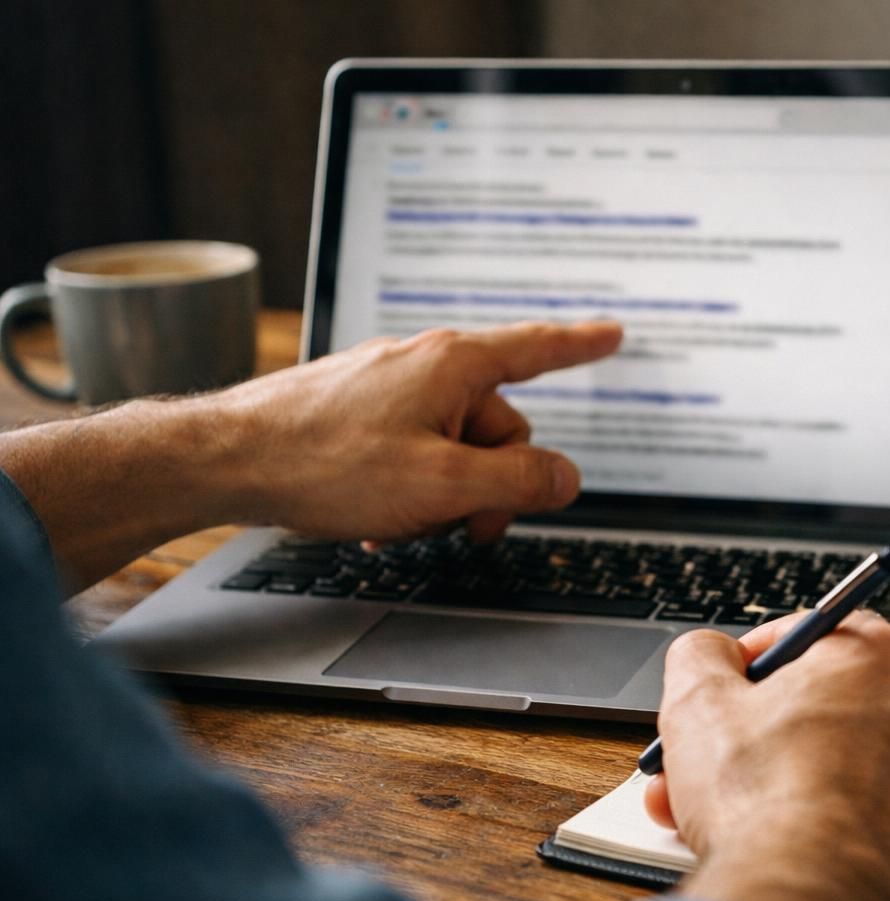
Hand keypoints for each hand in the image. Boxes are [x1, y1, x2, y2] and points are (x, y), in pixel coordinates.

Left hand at [0, 320, 618, 590]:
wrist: (225, 460)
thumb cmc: (327, 464)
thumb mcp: (444, 486)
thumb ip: (519, 482)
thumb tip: (566, 477)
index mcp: (453, 365)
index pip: (537, 349)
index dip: (581, 346)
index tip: (612, 335)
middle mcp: (422, 364)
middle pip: (498, 424)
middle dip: (490, 483)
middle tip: (462, 524)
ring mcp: (385, 387)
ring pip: (451, 445)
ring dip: (443, 493)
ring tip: (402, 524)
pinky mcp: (354, 412)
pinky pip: (408, 450)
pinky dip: (406, 489)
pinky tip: (377, 521)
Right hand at [646, 612, 889, 900]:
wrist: (811, 898)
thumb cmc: (763, 800)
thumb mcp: (697, 702)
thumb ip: (702, 654)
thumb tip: (711, 653)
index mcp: (877, 655)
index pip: (813, 635)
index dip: (758, 664)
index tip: (730, 695)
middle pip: (842, 704)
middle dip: (777, 733)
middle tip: (728, 765)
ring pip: (873, 764)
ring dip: (817, 781)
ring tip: (755, 818)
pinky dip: (864, 830)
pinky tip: (816, 848)